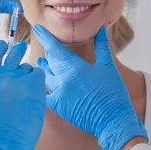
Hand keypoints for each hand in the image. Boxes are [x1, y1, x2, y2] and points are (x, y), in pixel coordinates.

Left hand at [33, 25, 147, 149]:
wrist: (113, 120)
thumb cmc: (113, 92)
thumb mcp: (108, 67)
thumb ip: (102, 47)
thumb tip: (100, 30)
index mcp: (75, 67)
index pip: (54, 48)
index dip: (45, 37)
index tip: (37, 29)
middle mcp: (63, 79)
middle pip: (49, 62)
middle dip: (47, 54)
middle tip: (45, 46)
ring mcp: (59, 94)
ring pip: (45, 77)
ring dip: (42, 69)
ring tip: (40, 63)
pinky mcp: (58, 107)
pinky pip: (43, 94)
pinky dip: (40, 88)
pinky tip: (39, 84)